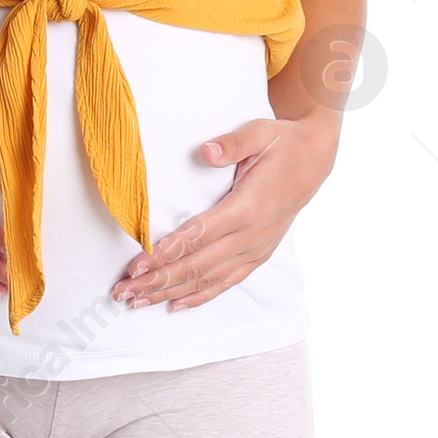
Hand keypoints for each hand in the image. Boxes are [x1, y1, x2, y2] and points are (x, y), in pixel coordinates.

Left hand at [110, 108, 341, 312]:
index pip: (200, 235)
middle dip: (157, 281)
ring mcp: (256, 249)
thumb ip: (233, 143)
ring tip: (137, 302)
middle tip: (123, 291)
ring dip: (170, 292)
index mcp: (247, 207)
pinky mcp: (258, 254)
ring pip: (208, 279)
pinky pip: (227, 282)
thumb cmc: (282, 143)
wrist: (315, 159)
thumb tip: (206, 151)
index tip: (138, 265)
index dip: (168, 253)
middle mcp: (251, 235)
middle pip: (197, 265)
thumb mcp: (261, 133)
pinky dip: (200, 296)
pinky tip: (175, 304)